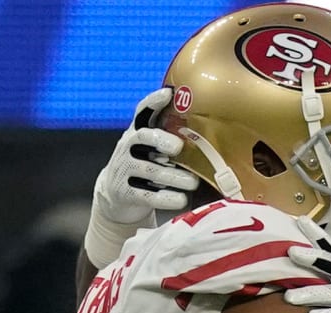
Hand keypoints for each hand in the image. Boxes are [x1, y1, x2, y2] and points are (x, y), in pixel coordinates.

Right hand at [84, 88, 199, 265]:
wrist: (118, 196)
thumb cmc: (146, 166)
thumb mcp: (153, 149)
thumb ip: (172, 138)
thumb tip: (212, 129)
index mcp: (138, 132)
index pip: (143, 112)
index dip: (154, 102)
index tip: (168, 94)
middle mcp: (129, 147)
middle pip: (142, 137)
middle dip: (161, 140)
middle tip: (178, 147)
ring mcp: (124, 169)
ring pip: (149, 169)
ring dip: (173, 175)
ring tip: (193, 182)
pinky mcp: (125, 192)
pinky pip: (146, 195)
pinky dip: (165, 198)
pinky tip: (181, 199)